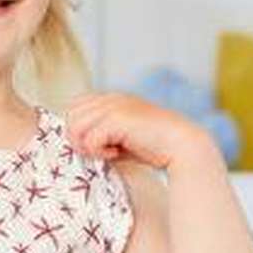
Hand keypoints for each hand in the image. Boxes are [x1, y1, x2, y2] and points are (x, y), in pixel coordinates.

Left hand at [63, 92, 214, 170]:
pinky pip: (90, 138)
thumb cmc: (153, 146)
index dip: (78, 129)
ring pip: (75, 125)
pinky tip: (116, 153)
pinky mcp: (118, 119)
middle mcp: (110, 99)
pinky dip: (98, 151)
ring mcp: (114, 106)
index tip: (96, 146)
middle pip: (70, 115)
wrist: (182, 146)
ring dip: (86, 145)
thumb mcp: (121, 137)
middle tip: (99, 151)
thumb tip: (76, 144)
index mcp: (112, 99)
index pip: (75, 107)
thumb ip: (100, 135)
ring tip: (107, 152)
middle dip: (78, 138)